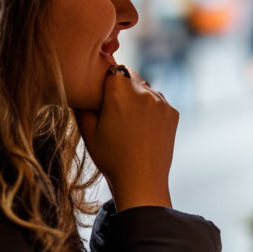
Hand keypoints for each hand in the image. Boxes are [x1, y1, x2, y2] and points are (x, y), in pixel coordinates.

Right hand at [76, 66, 176, 208]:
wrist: (141, 181)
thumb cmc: (111, 159)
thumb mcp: (88, 133)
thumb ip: (83, 106)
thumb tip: (80, 91)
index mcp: (119, 93)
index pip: (112, 70)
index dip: (106, 81)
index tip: (103, 94)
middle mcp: (143, 92)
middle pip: (130, 76)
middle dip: (123, 87)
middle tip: (115, 110)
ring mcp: (161, 102)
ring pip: (146, 89)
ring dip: (138, 97)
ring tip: (130, 123)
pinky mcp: (173, 113)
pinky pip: (159, 102)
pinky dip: (152, 109)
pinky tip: (143, 128)